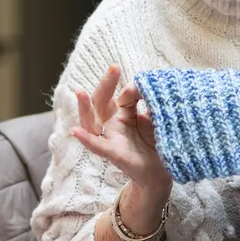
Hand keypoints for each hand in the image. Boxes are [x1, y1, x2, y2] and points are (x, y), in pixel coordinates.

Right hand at [71, 65, 171, 195]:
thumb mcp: (154, 117)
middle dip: (105, 84)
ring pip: (92, 122)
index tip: (143, 81)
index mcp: (123, 114)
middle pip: (101, 102)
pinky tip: (75, 131)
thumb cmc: (158, 143)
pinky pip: (97, 146)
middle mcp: (113, 125)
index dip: (128, 87)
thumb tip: (135, 85)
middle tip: (114, 68)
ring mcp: (112, 139)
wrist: (164, 172)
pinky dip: (86, 139)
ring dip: (84, 108)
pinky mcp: (115, 154)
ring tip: (79, 92)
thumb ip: (145, 100)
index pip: (119, 95)